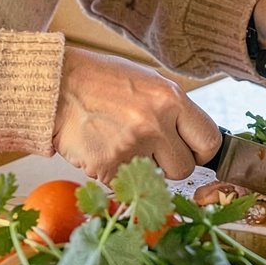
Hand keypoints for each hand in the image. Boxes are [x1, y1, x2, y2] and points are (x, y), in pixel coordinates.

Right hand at [54, 46, 220, 182]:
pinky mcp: (107, 167)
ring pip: (154, 180)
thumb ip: (173, 109)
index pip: (210, 141)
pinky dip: (114, 172)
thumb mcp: (148, 81)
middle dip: (169, 163)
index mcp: (170, 98)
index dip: (200, 150)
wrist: (55, 85)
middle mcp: (154, 124)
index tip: (190, 150)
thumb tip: (194, 136)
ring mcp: (131, 147)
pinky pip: (123, 184)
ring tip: (121, 143)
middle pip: (185, 169)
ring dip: (141, 170)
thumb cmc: (100, 80)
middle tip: (149, 148)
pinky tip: (102, 148)